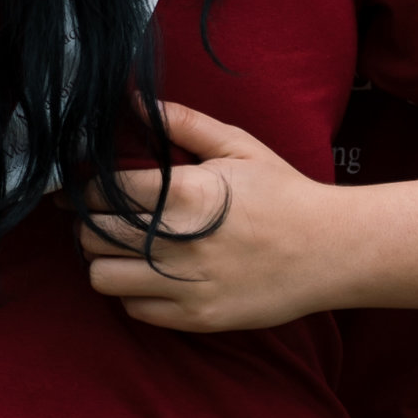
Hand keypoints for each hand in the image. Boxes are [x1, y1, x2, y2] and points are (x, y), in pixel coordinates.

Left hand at [76, 102, 343, 331]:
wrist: (331, 250)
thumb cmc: (282, 192)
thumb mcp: (236, 145)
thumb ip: (181, 121)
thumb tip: (133, 99)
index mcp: (182, 193)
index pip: (102, 193)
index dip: (87, 189)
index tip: (89, 188)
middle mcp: (176, 242)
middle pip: (91, 236)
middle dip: (90, 224)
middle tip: (104, 217)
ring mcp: (185, 285)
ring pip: (102, 277)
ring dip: (105, 261)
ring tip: (123, 248)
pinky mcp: (196, 318)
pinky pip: (134, 309)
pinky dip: (134, 292)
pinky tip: (153, 275)